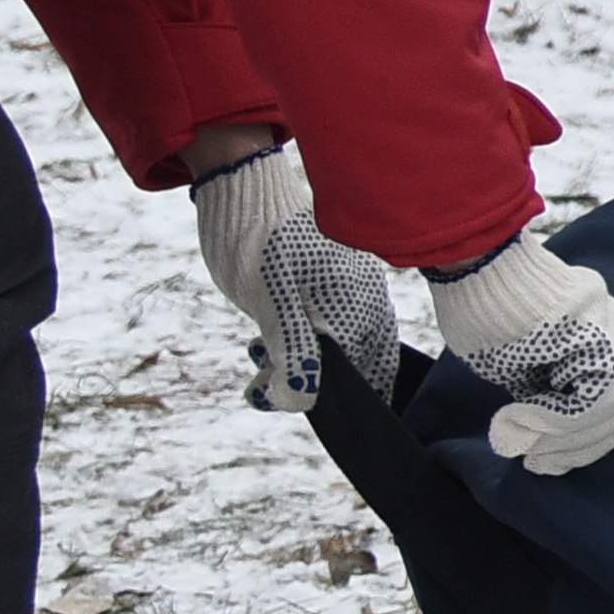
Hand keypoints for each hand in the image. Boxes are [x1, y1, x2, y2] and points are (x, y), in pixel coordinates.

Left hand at [188, 143, 398, 416]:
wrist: (243, 188)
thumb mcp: (270, 303)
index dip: (350, 406)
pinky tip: (263, 344)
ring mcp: (345, 291)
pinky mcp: (323, 282)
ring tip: (256, 364)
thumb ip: (292, 353)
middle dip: (317, 389)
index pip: (371, 375)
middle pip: (358, 366)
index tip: (321, 425)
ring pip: (335, 349)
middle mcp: (361, 302)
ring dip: (298, 368)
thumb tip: (302, 401)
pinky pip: (321, 328)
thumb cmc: (256, 243)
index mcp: (357, 309)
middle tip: (269, 391)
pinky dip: (295, 347)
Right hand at [428, 233, 613, 470]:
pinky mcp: (594, 324)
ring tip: (529, 448)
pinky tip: (522, 420)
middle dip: (580, 446)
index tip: (552, 463)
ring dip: (568, 436)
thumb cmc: (491, 318)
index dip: (589, 443)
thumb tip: (552, 444)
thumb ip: (551, 399)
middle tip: (539, 463)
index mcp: (611, 340)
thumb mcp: (528, 370)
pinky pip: (594, 387)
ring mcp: (612, 322)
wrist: (473, 267)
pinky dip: (558, 418)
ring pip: (613, 401)